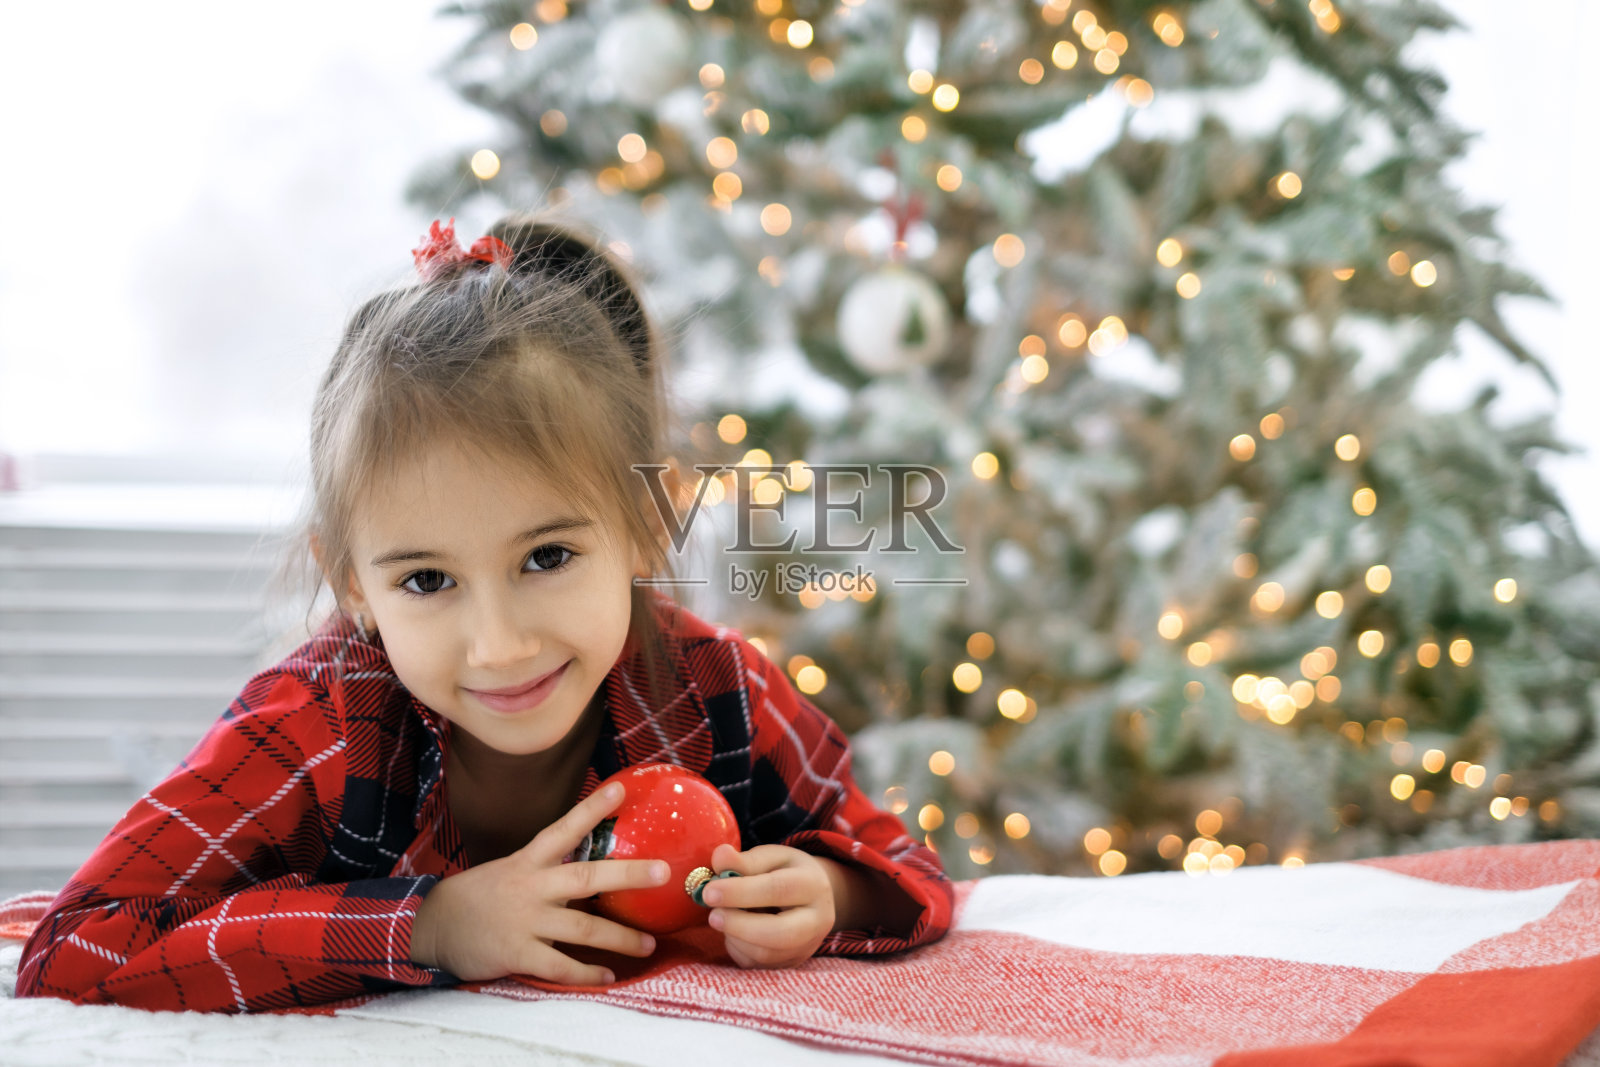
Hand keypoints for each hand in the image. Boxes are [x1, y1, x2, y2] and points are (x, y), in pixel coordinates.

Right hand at [409, 781, 668, 983]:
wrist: (432, 927)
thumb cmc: (480, 897)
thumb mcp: (510, 870)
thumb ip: (546, 868)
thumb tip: (589, 862)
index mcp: (529, 861)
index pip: (564, 829)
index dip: (592, 809)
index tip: (621, 791)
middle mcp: (531, 887)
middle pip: (586, 877)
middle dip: (627, 873)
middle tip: (663, 871)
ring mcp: (525, 920)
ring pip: (582, 928)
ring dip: (619, 938)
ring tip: (649, 945)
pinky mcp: (517, 953)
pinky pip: (559, 965)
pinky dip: (586, 973)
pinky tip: (608, 977)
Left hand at [701, 843, 835, 969]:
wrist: (812, 899)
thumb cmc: (786, 872)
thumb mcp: (771, 858)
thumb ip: (744, 860)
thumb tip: (720, 856)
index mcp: (813, 885)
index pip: (777, 890)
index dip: (740, 892)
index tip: (709, 892)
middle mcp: (817, 920)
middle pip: (779, 933)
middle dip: (739, 925)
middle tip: (712, 915)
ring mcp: (806, 947)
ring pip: (766, 954)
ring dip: (735, 938)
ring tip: (721, 918)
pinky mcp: (790, 964)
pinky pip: (756, 965)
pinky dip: (737, 948)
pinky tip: (734, 931)